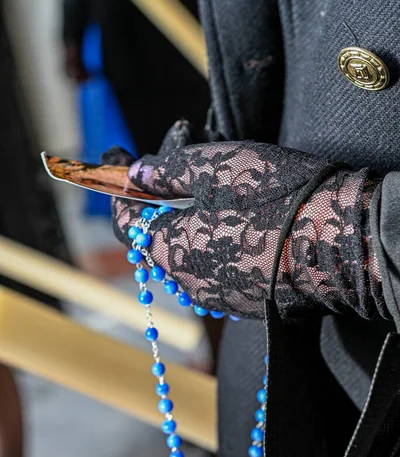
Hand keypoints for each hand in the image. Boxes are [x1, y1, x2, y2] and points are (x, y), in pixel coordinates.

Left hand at [110, 136, 385, 320]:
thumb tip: (134, 174)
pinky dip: (216, 239)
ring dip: (190, 218)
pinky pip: (216, 266)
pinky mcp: (245, 300)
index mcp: (169, 248)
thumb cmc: (274, 198)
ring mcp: (217, 295)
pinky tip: (240, 218)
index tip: (119, 156)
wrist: (338, 242)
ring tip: (215, 185)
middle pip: (157, 234)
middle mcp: (187, 281)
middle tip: (179, 160)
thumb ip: (164, 172)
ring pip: (188, 251)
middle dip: (160, 196)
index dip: (118, 186)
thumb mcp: (213, 168)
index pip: (125, 219)